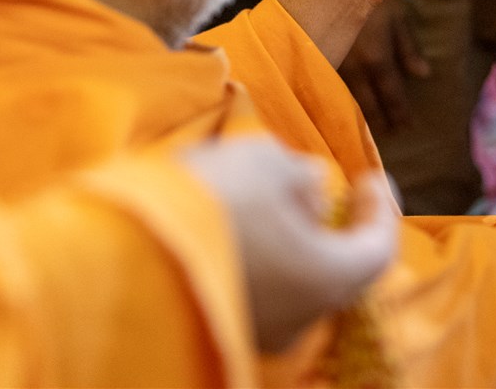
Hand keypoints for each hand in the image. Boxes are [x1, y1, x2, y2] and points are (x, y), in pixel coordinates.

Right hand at [180, 136, 397, 351]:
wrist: (114, 258)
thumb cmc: (212, 202)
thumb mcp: (268, 161)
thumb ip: (301, 173)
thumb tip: (310, 185)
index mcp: (329, 277)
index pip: (378, 248)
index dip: (381, 208)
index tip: (370, 176)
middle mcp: (300, 320)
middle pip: (332, 266)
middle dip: (324, 221)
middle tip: (310, 185)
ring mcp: (255, 334)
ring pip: (286, 280)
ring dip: (280, 238)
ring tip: (255, 196)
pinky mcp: (213, 334)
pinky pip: (246, 291)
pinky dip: (247, 256)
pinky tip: (221, 224)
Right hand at [339, 0, 429, 133]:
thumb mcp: (396, 19)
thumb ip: (408, 49)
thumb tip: (423, 75)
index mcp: (376, 57)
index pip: (390, 93)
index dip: (399, 112)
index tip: (407, 127)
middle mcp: (355, 66)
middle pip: (368, 103)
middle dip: (380, 120)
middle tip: (393, 135)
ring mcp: (335, 62)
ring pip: (348, 97)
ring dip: (360, 114)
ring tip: (371, 129)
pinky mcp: (320, 57)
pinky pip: (332, 85)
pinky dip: (341, 98)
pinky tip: (344, 107)